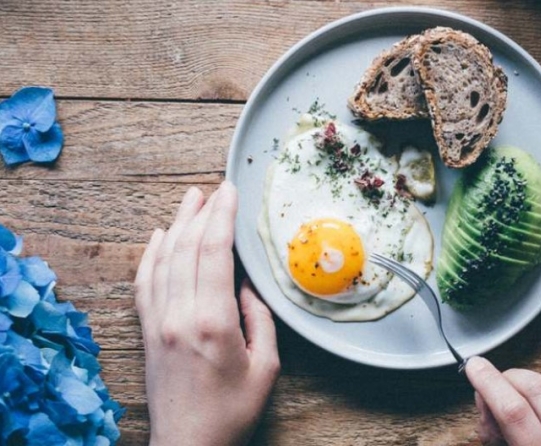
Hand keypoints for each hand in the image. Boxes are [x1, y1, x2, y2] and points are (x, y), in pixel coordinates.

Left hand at [134, 181, 279, 445]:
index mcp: (212, 322)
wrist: (190, 443)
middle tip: (214, 189)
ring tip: (190, 200)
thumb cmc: (232, 410)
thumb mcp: (266, 366)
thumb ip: (258, 319)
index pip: (214, 253)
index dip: (222, 217)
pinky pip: (145, 282)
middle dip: (202, 213)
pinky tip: (160, 236)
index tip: (230, 191)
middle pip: (187, 248)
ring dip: (177, 225)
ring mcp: (158, 322)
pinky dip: (151, 254)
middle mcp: (179, 315)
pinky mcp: (148, 331)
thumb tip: (246, 285)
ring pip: (163, 260)